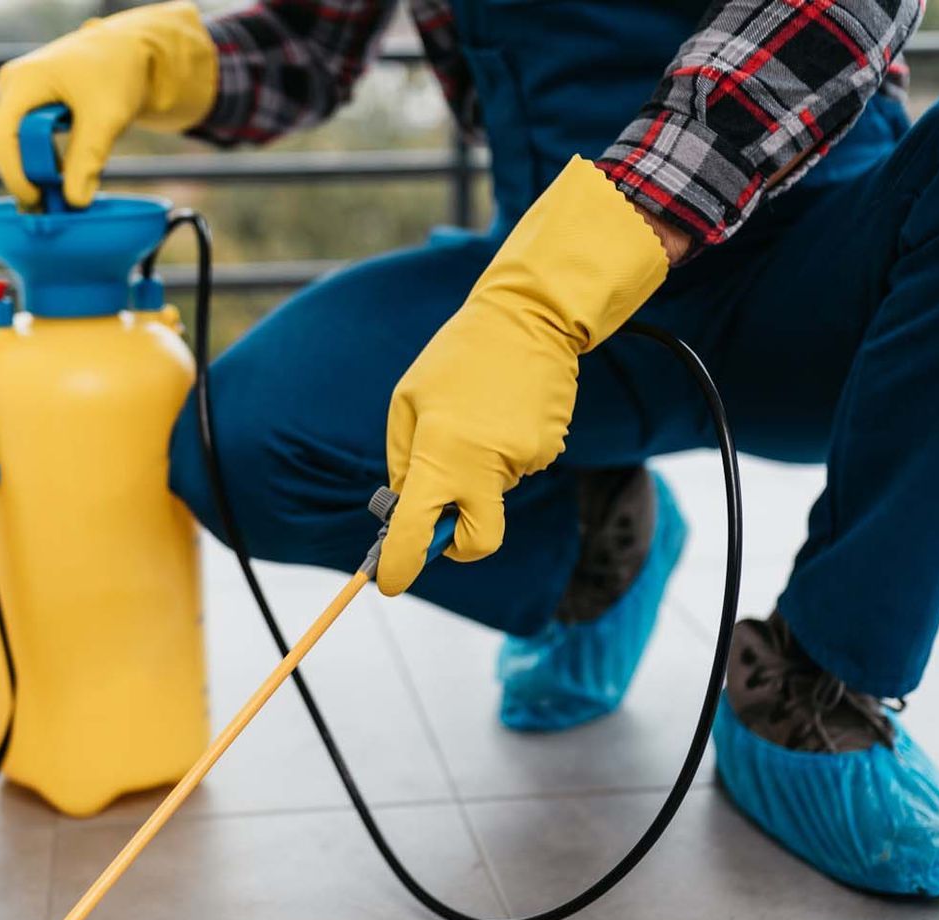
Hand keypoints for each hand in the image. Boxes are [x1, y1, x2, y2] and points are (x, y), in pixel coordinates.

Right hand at [0, 1, 216, 208]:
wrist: (127, 51)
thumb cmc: (117, 73)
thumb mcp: (106, 117)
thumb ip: (88, 158)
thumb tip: (75, 202)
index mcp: (24, 81)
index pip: (2, 136)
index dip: (15, 174)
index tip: (38, 200)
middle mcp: (13, 86)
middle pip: (8, 143)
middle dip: (30, 175)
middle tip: (53, 207)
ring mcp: (19, 95)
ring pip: (18, 144)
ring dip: (40, 170)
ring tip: (64, 193)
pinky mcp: (30, 105)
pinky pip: (28, 140)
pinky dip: (46, 161)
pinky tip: (65, 177)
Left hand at [376, 159, 671, 595]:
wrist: (531, 317)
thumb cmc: (457, 359)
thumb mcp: (408, 403)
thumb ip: (405, 463)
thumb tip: (407, 510)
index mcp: (439, 451)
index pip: (416, 531)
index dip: (400, 565)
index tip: (390, 582)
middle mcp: (483, 465)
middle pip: (476, 543)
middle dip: (458, 543)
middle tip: (441, 518)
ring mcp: (522, 460)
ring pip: (492, 495)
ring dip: (477, 473)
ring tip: (478, 415)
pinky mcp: (548, 450)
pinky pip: (515, 471)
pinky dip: (502, 454)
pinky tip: (503, 412)